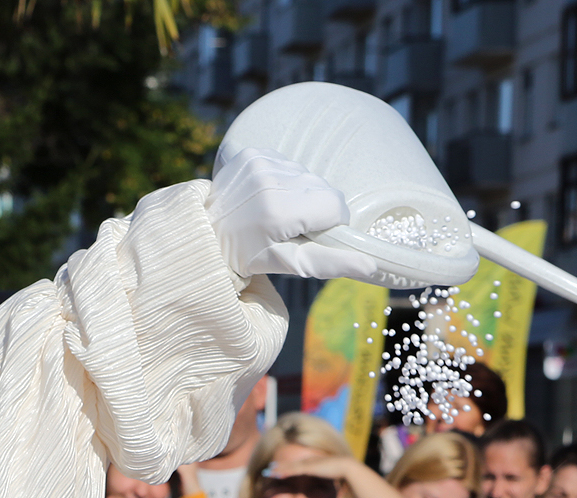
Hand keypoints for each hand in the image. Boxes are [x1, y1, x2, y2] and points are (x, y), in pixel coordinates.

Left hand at [207, 147, 373, 281]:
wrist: (205, 233)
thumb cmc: (249, 255)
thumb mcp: (288, 263)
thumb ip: (331, 262)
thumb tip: (371, 266)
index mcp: (279, 212)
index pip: (335, 205)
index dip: (331, 223)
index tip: (311, 234)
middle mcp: (269, 181)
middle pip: (323, 188)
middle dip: (315, 209)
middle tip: (289, 226)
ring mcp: (259, 162)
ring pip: (307, 175)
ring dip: (299, 193)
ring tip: (274, 212)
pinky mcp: (251, 152)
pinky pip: (287, 163)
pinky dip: (283, 180)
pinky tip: (266, 196)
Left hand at [263, 450, 357, 482]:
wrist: (347, 467)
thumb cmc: (344, 473)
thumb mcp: (334, 478)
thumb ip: (330, 481)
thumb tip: (334, 488)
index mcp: (314, 463)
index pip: (298, 465)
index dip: (288, 466)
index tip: (280, 468)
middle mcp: (310, 461)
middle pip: (291, 464)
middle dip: (279, 466)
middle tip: (269, 468)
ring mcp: (309, 464)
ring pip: (289, 467)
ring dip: (278, 470)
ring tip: (268, 472)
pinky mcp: (309, 468)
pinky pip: (293, 471)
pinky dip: (284, 472)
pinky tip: (277, 475)